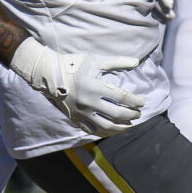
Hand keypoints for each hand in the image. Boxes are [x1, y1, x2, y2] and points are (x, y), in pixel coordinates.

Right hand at [9, 37, 144, 136]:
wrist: (49, 75)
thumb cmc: (74, 64)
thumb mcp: (95, 60)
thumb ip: (117, 62)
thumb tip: (136, 62)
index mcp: (95, 87)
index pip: (122, 97)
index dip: (135, 101)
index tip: (142, 102)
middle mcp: (89, 102)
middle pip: (117, 114)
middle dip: (131, 115)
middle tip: (138, 114)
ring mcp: (81, 113)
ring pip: (106, 126)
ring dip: (121, 128)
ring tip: (129, 125)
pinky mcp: (75, 118)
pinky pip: (92, 130)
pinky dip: (105, 132)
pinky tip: (113, 131)